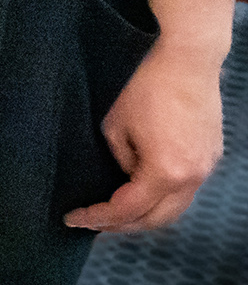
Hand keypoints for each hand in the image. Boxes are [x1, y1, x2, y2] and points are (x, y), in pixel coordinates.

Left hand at [66, 4, 229, 232]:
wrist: (186, 59)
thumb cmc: (145, 86)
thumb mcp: (114, 126)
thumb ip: (119, 161)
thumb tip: (125, 177)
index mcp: (165, 172)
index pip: (127, 210)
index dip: (98, 218)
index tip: (73, 218)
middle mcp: (192, 177)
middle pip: (156, 219)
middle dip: (122, 226)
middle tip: (93, 222)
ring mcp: (206, 167)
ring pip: (174, 209)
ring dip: (144, 215)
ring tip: (114, 213)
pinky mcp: (211, 155)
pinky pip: (186, 189)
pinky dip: (163, 198)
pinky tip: (141, 192)